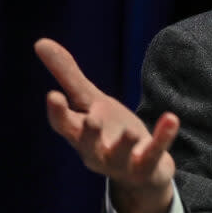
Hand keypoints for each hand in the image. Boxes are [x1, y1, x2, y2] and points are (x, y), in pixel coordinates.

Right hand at [35, 38, 179, 212]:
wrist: (141, 170)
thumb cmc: (108, 131)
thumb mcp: (90, 101)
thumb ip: (68, 75)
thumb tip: (40, 42)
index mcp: (80, 133)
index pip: (64, 125)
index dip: (58, 112)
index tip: (53, 95)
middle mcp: (96, 151)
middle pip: (88, 145)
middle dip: (89, 134)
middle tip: (92, 120)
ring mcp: (122, 162)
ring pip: (120, 155)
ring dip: (125, 144)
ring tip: (132, 132)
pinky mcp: (147, 165)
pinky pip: (155, 152)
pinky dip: (163, 136)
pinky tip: (171, 118)